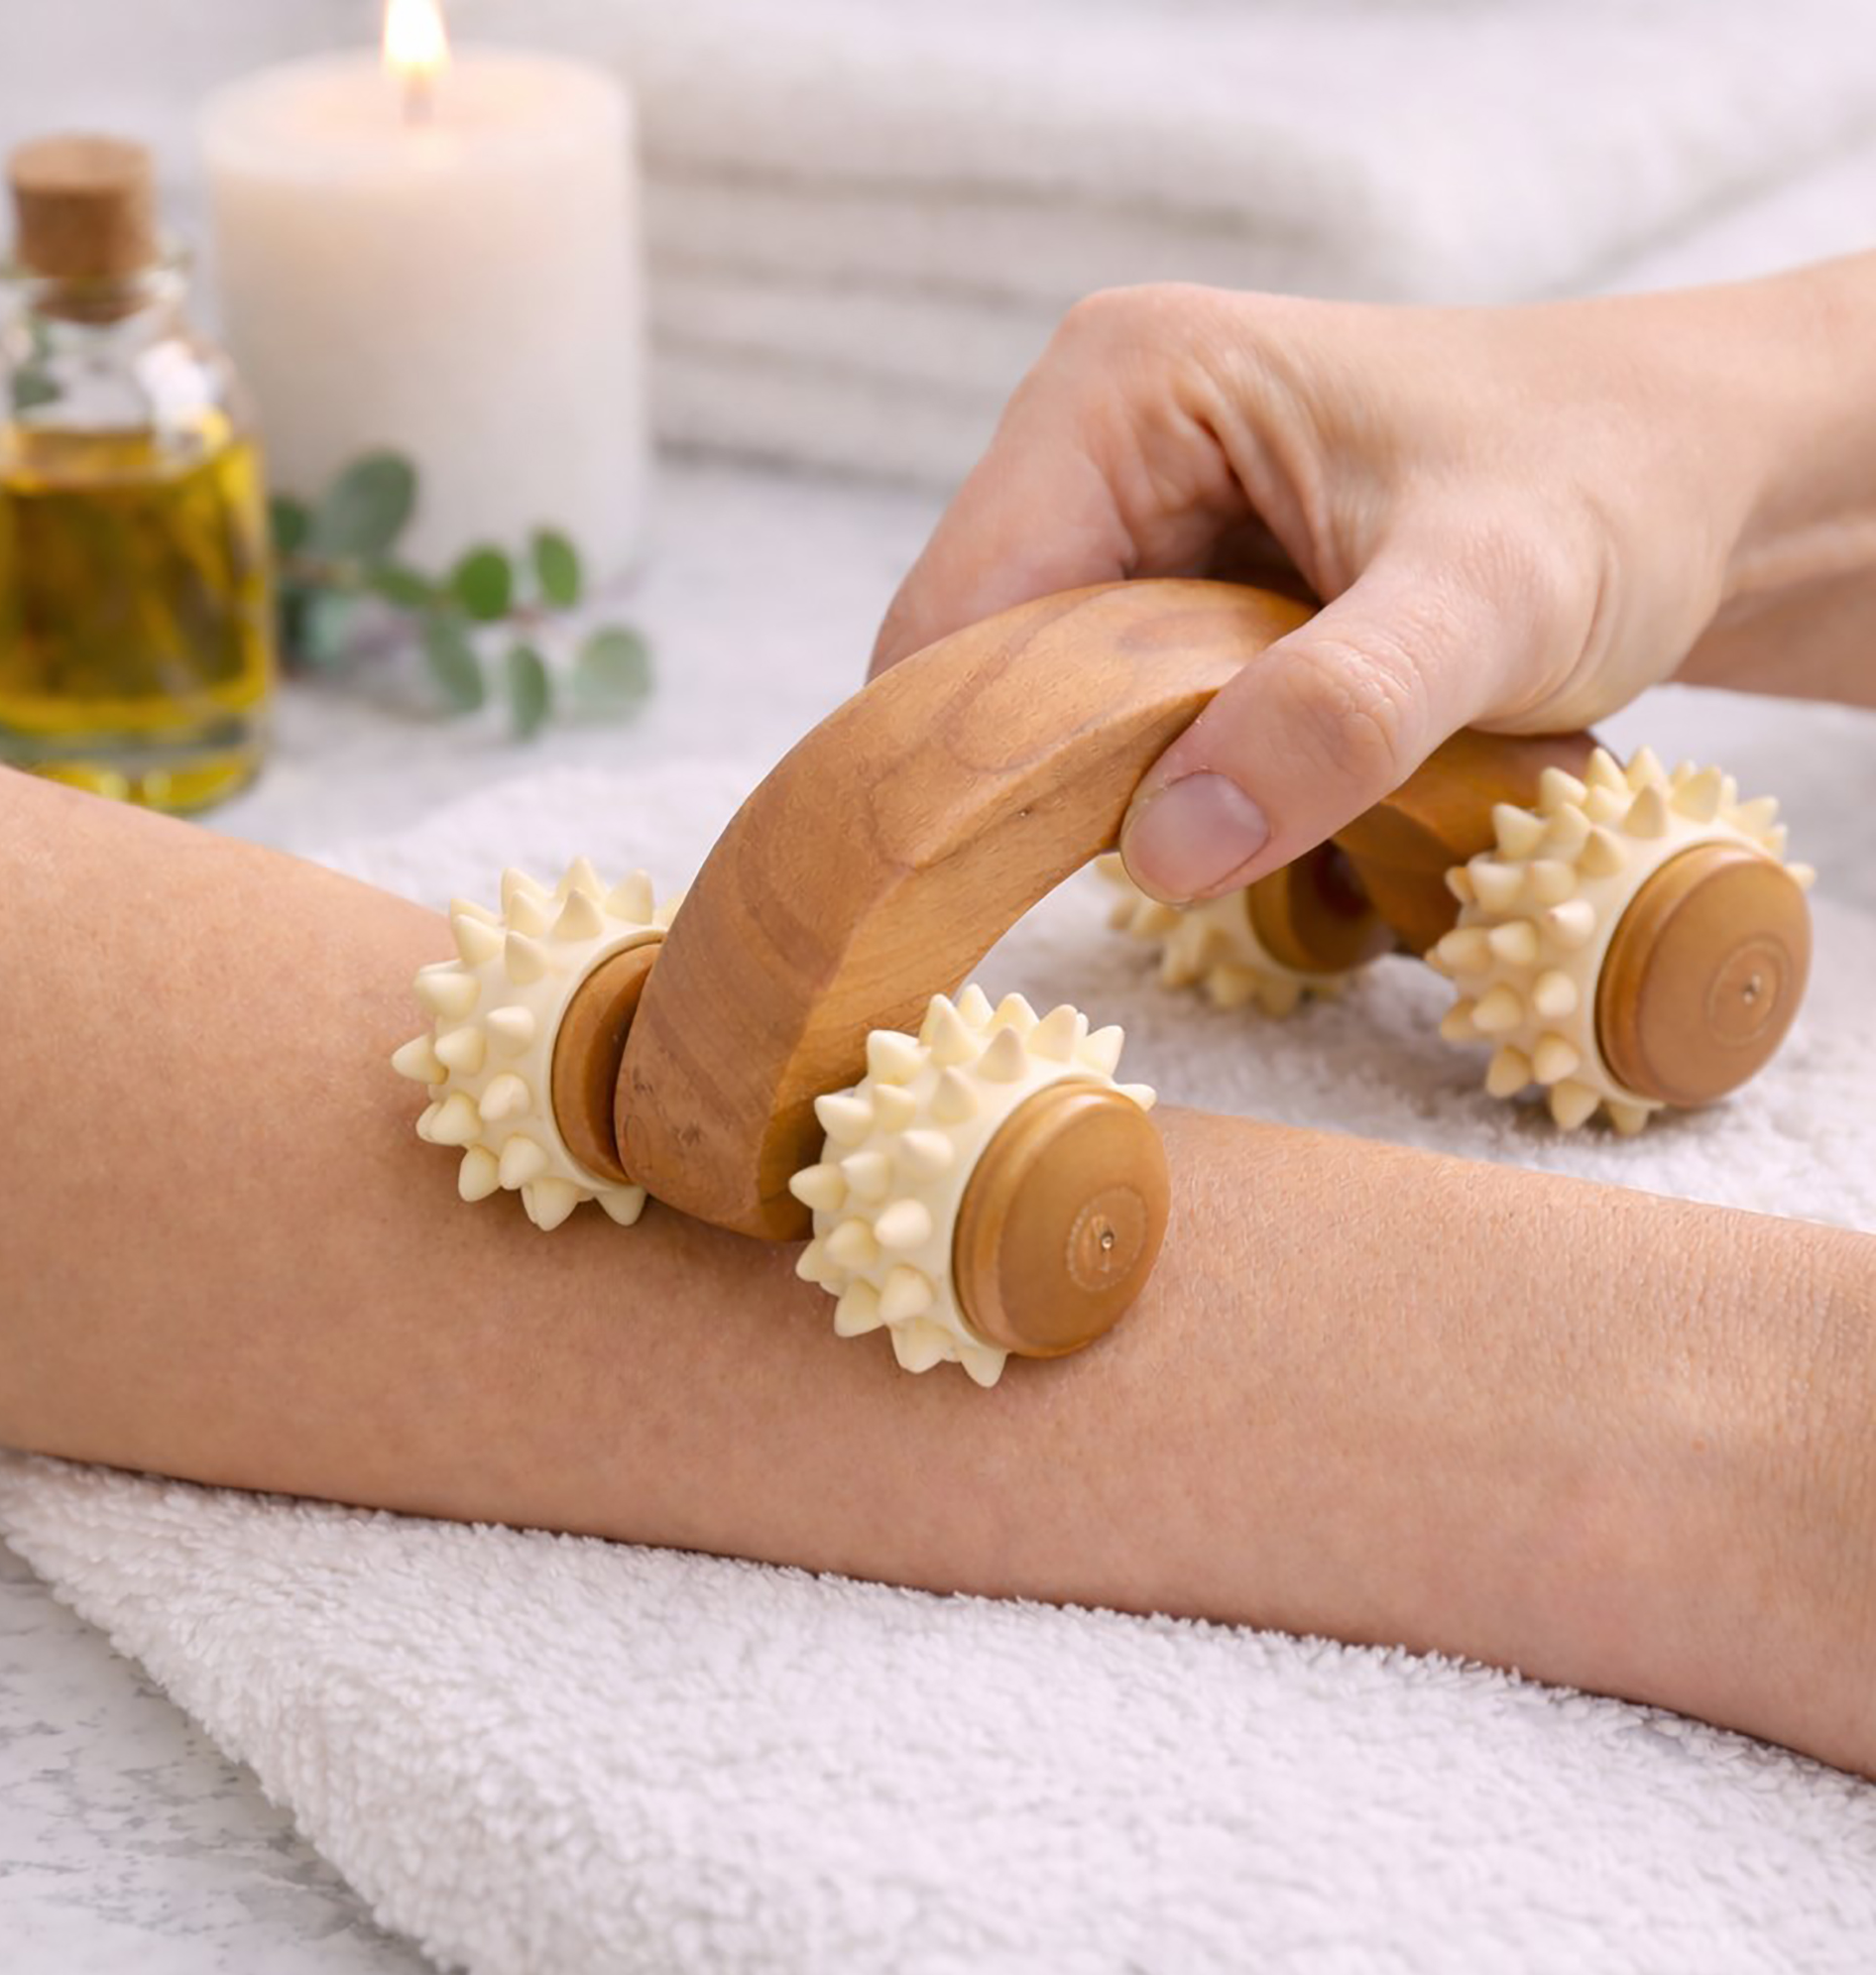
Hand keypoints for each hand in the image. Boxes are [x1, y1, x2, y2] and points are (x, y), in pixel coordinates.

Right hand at [870, 282, 1763, 904]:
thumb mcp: (1491, 604)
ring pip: (1050, 720)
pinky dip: (1181, 797)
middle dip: (1064, 793)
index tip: (1025, 898)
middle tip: (1186, 874)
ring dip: (1133, 806)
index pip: (955, 622)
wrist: (1705, 479)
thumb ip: (1336, 716)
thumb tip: (1159, 851)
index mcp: (1119, 391)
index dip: (974, 765)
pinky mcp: (1180, 591)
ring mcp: (1134, 523)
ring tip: (1263, 831)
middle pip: (987, 678)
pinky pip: (1119, 729)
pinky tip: (1274, 808)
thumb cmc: (1615, 489)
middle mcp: (1096, 448)